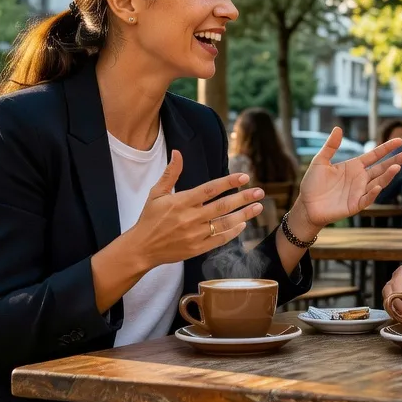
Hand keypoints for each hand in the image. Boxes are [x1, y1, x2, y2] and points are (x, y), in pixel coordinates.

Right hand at [124, 151, 264, 270]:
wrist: (142, 248)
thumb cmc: (149, 218)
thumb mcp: (157, 193)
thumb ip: (170, 173)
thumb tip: (177, 153)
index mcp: (181, 202)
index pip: (210, 189)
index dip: (228, 182)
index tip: (244, 177)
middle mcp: (190, 218)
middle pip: (222, 206)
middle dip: (243, 198)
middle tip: (260, 192)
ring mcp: (195, 235)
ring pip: (224, 223)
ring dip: (244, 215)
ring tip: (258, 207)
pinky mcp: (197, 249)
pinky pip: (219, 240)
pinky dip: (232, 232)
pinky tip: (243, 224)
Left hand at [296, 128, 401, 227]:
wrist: (306, 205)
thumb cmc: (313, 183)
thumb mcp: (320, 161)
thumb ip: (330, 146)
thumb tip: (338, 128)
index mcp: (354, 166)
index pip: (375, 155)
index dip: (387, 148)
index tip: (400, 140)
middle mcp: (360, 178)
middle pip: (382, 168)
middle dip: (395, 161)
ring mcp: (359, 192)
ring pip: (378, 182)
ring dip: (387, 175)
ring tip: (397, 166)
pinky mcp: (355, 205)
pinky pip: (367, 199)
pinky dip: (373, 193)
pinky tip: (378, 186)